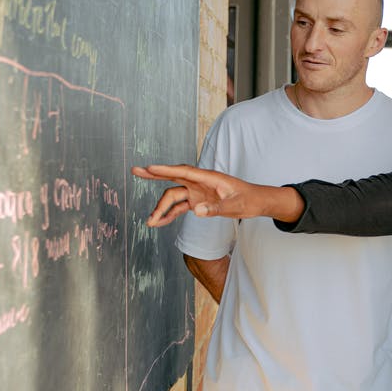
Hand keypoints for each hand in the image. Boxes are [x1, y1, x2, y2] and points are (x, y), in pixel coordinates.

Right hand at [131, 164, 303, 226]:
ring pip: (174, 197)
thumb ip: (215, 208)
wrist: (256, 202)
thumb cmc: (248, 199)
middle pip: (173, 177)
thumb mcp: (234, 206)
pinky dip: (170, 214)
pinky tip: (160, 223)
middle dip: (154, 175)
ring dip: (161, 209)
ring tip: (150, 223)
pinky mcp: (198, 201)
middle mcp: (200, 183)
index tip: (150, 167)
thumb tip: (196, 211)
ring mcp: (197, 192)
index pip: (184, 171)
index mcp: (209, 177)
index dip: (166, 169)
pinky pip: (179, 207)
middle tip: (135, 170)